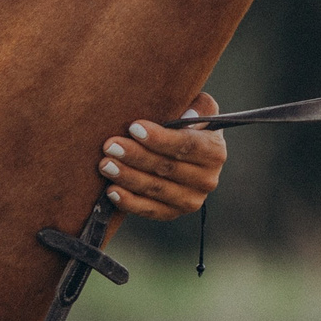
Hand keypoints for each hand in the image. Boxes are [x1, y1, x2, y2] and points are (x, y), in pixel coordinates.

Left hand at [98, 94, 228, 219]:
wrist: (183, 154)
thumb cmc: (186, 124)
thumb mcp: (198, 109)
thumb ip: (199, 106)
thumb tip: (189, 114)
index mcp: (215, 152)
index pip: (187, 145)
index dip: (160, 138)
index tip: (134, 127)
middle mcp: (207, 180)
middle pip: (167, 168)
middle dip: (136, 156)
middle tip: (110, 145)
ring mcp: (191, 200)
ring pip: (156, 189)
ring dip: (128, 177)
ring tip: (105, 164)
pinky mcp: (173, 213)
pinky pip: (149, 210)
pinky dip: (129, 202)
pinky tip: (111, 190)